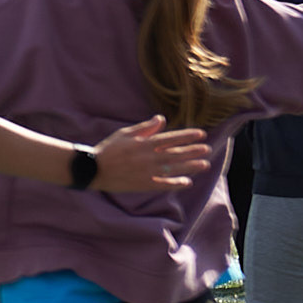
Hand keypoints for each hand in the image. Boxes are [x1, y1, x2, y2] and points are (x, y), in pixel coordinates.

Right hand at [88, 117, 211, 192]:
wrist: (94, 169)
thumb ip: (145, 127)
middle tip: (207, 149)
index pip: (171, 138)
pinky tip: (187, 182)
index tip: (201, 134)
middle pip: (176, 153)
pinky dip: (176, 183)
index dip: (187, 136)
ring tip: (204, 164)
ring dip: (190, 166)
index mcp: (145, 143)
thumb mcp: (125, 133)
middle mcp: (149, 157)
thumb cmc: (109, 149)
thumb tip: (161, 119)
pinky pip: (164, 184)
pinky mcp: (144, 184)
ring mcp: (148, 172)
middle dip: (193, 151)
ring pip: (174, 168)